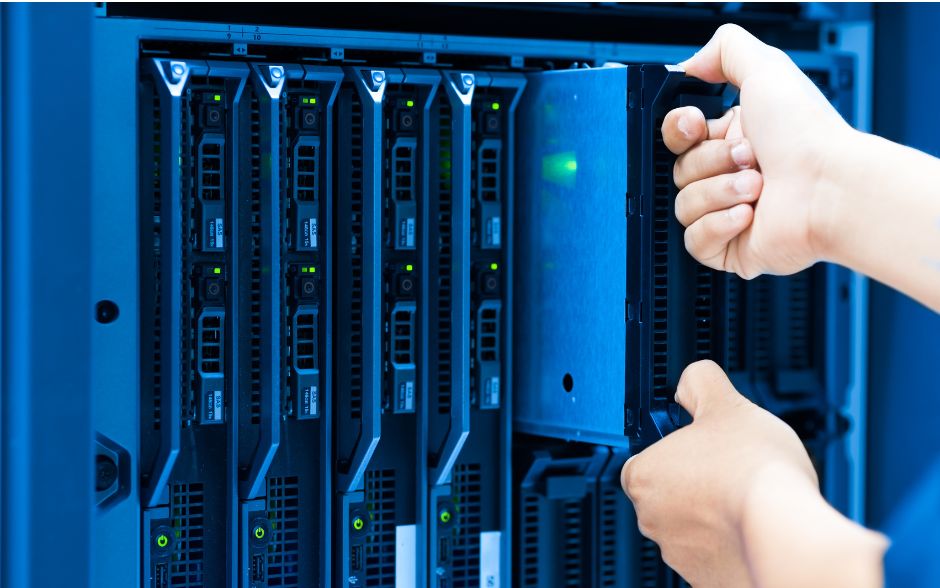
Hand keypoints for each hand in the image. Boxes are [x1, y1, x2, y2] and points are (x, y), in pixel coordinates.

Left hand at [621, 360, 886, 587]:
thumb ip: (701, 385)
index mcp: (643, 476)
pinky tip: (758, 524)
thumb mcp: (726, 404)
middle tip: (732, 465)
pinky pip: (716, 553)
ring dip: (716, 512)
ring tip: (751, 494)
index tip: (701, 442)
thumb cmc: (753, 473)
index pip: (645, 458)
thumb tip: (692, 379)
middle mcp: (652, 520)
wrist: (786, 534)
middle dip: (698, 480)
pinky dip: (734, 540)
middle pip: (669, 492)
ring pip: (694, 524)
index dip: (675, 447)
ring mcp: (680, 554)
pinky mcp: (708, 579)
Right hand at [662, 24, 853, 278]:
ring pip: (683, 206)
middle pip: (677, 171)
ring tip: (757, 188)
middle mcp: (730, 175)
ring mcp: (729, 213)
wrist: (830, 188)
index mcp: (734, 138)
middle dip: (710, 162)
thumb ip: (724, 51)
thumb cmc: (808, 137)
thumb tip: (691, 66)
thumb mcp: (766, 69)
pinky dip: (718, 225)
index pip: (677, 137)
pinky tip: (748, 215)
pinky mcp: (730, 248)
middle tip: (749, 157)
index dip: (678, 131)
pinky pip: (694, 241)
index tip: (696, 125)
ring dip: (719, 192)